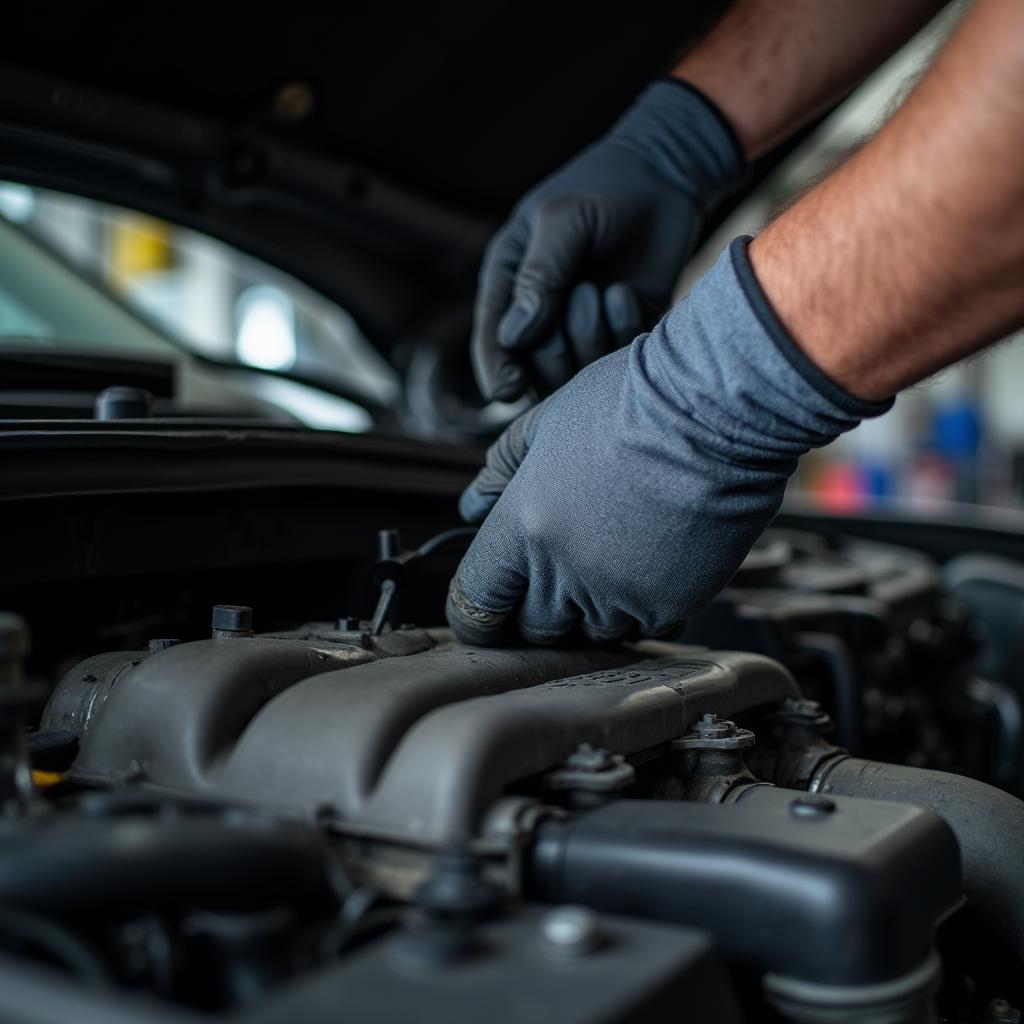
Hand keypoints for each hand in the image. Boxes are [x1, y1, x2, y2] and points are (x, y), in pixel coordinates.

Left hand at [449, 239, 888, 644]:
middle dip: (539, 612)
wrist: (715, 407)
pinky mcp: (672, 602)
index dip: (478, 614)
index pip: (477, 603)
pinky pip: (645, 628)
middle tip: (559, 579)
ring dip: (594, 610)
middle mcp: (567, 570)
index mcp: (525, 526)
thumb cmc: (630, 401)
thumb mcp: (546, 422)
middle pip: (535, 629)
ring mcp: (621, 592)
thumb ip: (502, 470)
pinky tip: (652, 565)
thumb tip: (472, 504)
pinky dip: (642, 608)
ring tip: (614, 560)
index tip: (489, 611)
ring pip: (592, 633)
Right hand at [472, 80, 744, 402]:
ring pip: (577, 373)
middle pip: (535, 367)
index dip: (497, 371)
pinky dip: (623, 330)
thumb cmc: (603, 188)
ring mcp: (583, 328)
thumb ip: (539, 274)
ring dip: (591, 337)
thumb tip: (513, 338)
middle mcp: (542, 315)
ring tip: (605, 290)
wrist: (667, 177)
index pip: (493, 343)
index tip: (507, 392)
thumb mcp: (563, 220)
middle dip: (557, 344)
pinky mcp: (623, 333)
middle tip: (584, 293)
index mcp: (509, 285)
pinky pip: (618, 359)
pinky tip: (626, 294)